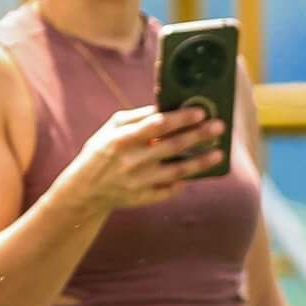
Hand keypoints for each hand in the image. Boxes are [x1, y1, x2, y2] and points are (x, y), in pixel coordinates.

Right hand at [70, 105, 224, 214]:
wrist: (85, 189)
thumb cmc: (103, 150)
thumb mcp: (112, 129)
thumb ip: (138, 117)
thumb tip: (167, 107)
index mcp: (121, 139)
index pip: (156, 125)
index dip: (181, 118)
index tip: (201, 111)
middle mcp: (131, 161)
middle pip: (173, 146)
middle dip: (199, 135)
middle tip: (219, 126)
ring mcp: (139, 182)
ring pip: (178, 171)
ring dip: (202, 162)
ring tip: (219, 153)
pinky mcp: (144, 197)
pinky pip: (171, 189)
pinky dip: (185, 181)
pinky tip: (197, 173)